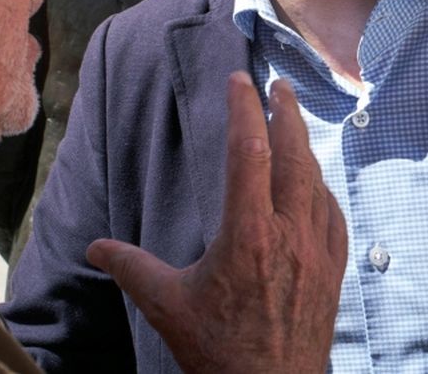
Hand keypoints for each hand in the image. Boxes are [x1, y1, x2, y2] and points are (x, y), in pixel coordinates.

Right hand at [86, 73, 346, 373]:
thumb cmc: (218, 352)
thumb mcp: (166, 305)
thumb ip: (130, 267)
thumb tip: (94, 247)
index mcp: (248, 234)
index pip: (249, 152)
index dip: (244, 110)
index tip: (239, 81)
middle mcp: (290, 235)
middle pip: (294, 155)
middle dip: (286, 113)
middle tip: (278, 85)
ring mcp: (318, 252)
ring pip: (317, 183)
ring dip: (305, 148)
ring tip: (293, 127)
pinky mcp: (333, 271)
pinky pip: (333, 216)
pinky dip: (322, 190)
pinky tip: (315, 187)